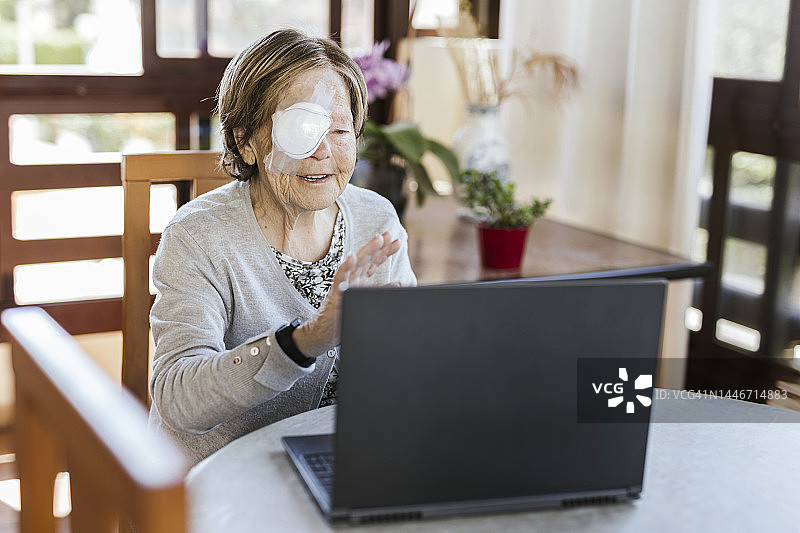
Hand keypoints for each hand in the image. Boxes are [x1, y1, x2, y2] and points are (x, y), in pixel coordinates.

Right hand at [292, 232, 400, 356]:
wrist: (325, 332)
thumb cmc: (343, 315)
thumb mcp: (366, 300)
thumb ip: (381, 290)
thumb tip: (398, 284)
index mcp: (359, 280)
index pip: (374, 262)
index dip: (385, 251)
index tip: (397, 242)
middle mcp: (352, 279)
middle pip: (366, 259)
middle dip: (378, 246)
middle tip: (389, 235)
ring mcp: (343, 285)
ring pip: (355, 264)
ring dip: (366, 251)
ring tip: (377, 240)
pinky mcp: (335, 294)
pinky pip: (339, 279)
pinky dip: (345, 268)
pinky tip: (351, 258)